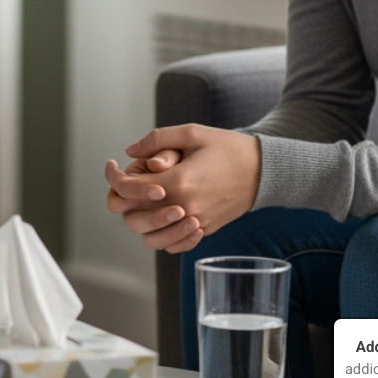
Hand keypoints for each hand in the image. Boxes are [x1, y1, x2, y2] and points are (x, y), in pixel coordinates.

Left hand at [112, 125, 260, 252]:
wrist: (264, 170)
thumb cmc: (228, 148)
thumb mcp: (192, 133)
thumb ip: (157, 140)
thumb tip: (131, 152)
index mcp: (179, 182)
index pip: (130, 189)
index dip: (114, 177)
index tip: (113, 166)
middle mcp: (186, 207)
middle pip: (135, 220)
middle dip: (124, 201)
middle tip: (126, 184)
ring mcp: (196, 222)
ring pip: (151, 239)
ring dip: (141, 222)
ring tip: (143, 201)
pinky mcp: (205, 230)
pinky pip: (174, 244)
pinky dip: (162, 235)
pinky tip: (162, 215)